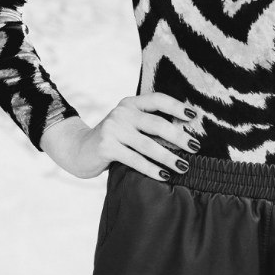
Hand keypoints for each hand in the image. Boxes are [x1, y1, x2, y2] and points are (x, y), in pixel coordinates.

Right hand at [43, 93, 201, 180]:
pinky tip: (164, 175)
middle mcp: (122, 112)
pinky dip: (151, 169)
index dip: (177, 106)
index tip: (194, 115)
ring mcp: (113, 129)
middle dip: (179, 136)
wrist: (78, 149)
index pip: (158, 99)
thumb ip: (148, 124)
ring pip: (148, 144)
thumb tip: (184, 134)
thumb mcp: (129, 124)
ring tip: (184, 166)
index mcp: (131, 103)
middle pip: (157, 123)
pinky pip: (135, 160)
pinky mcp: (106, 147)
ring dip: (168, 156)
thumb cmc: (113, 138)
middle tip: (196, 147)